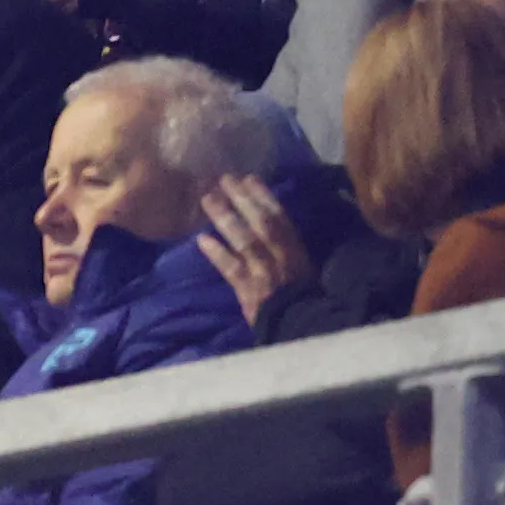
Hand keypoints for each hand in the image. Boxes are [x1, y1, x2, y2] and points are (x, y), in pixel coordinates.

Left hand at [196, 173, 311, 326]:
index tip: (249, 178)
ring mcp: (265, 272)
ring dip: (227, 218)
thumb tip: (268, 223)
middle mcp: (281, 256)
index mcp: (295, 251)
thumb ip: (286, 247)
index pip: (280, 218)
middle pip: (262, 223)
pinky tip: (201, 239)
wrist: (302, 327)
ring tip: (209, 200)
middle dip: (243, 199)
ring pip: (245, 241)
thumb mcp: (303, 268)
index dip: (264, 197)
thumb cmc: (302, 299)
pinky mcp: (249, 290)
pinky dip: (217, 253)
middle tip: (224, 179)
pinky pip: (232, 268)